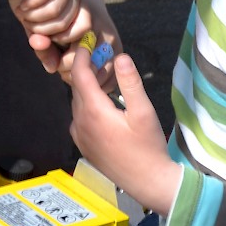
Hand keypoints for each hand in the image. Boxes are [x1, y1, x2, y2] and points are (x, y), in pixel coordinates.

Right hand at [9, 0, 100, 67]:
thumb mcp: (34, 27)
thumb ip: (44, 47)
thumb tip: (53, 69)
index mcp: (78, 5)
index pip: (85, 31)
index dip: (63, 40)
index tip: (42, 37)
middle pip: (69, 23)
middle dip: (44, 30)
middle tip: (29, 23)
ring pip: (57, 9)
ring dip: (35, 16)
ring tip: (24, 12)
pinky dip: (31, 2)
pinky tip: (22, 2)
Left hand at [68, 48, 180, 214]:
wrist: (146, 183)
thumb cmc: (148, 147)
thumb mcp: (143, 112)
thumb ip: (130, 83)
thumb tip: (120, 56)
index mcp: (93, 111)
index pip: (80, 74)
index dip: (82, 55)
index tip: (88, 42)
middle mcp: (80, 122)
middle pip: (77, 87)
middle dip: (87, 69)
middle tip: (102, 55)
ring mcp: (79, 135)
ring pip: (77, 102)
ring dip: (87, 87)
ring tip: (104, 76)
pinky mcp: (83, 145)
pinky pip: (79, 116)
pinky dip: (87, 103)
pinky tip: (103, 103)